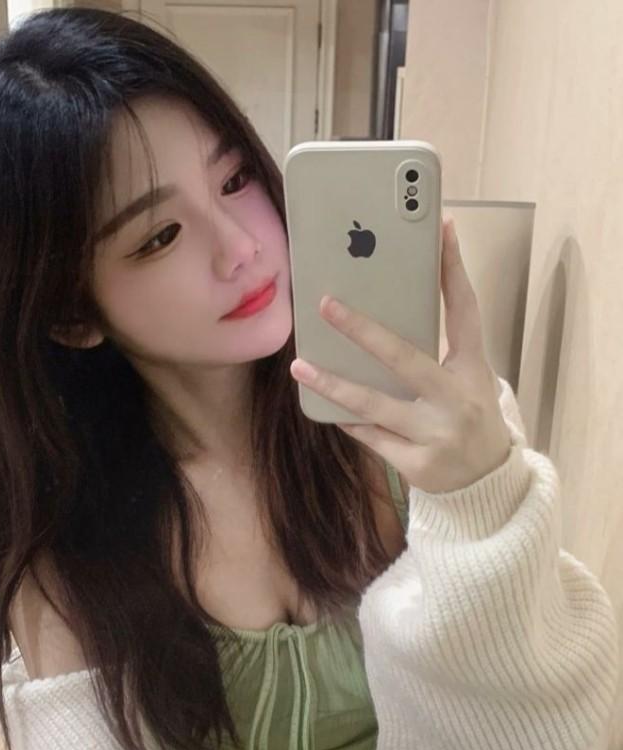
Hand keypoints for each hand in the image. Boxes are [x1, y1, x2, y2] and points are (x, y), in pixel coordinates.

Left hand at [290, 217, 513, 494]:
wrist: (487, 483)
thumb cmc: (468, 418)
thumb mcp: (467, 380)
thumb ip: (439, 350)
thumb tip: (386, 310)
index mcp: (473, 370)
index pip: (465, 311)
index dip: (454, 270)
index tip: (442, 229)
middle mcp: (455, 399)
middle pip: (403, 357)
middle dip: (362, 330)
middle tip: (326, 304)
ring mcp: (435, 434)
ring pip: (373, 405)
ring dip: (333, 384)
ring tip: (300, 365)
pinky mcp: (417, 464)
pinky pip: (371, 437)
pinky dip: (349, 419)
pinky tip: (326, 406)